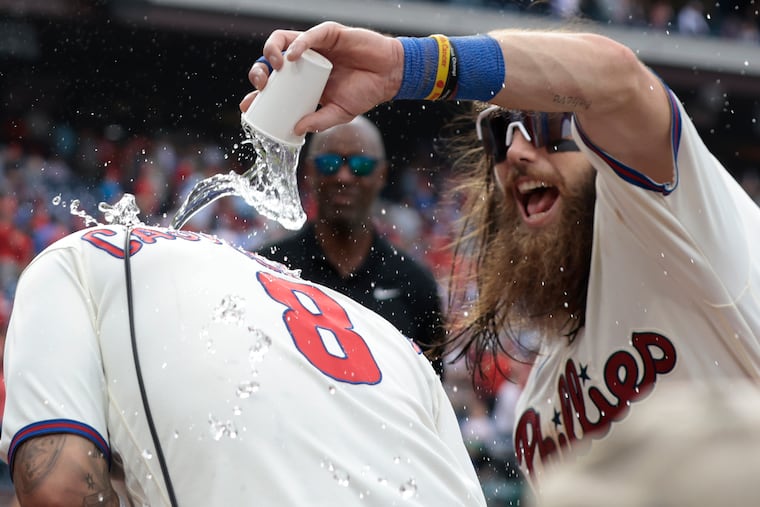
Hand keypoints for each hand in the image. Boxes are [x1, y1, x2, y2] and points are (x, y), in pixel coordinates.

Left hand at [240, 22, 403, 133]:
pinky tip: (293, 55)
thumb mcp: (339, 114)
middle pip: (271, 62)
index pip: (273, 85)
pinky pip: (309, 35)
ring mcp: (314, 46)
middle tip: (261, 86)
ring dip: (272, 51)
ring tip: (274, 67)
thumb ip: (318, 122)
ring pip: (283, 42)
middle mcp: (303, 62)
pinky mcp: (328, 34)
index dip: (257, 93)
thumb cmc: (365, 93)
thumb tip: (296, 129)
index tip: (248, 105)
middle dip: (259, 72)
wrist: (389, 77)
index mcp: (301, 82)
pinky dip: (298, 43)